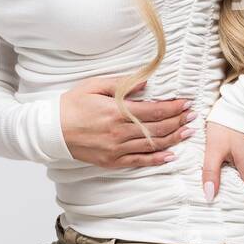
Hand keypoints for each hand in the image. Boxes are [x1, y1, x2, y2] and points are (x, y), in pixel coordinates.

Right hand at [59, 75, 194, 168]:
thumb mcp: (94, 86)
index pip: (153, 110)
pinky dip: (156, 160)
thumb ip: (122, 84)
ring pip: (152, 145)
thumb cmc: (71, 105)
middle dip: (178, 121)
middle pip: (157, 128)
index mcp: (116, 111)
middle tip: (193, 116)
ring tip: (188, 132)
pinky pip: (139, 161)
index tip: (186, 103)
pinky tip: (170, 156)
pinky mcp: (111, 161)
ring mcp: (116, 149)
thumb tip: (147, 82)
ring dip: (173, 139)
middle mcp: (119, 132)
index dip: (173, 107)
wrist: (51, 130)